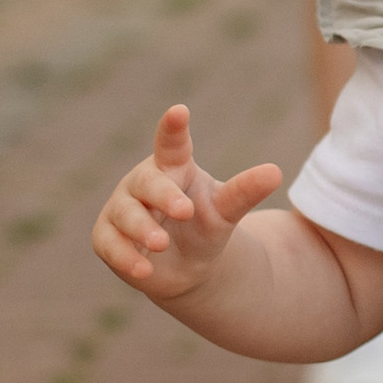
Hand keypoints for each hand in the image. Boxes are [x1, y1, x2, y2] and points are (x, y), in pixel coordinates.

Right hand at [94, 103, 279, 301]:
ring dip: (142, 228)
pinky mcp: (107, 237)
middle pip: (148, 182)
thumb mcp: (225, 211)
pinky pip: (109, 244)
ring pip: (125, 213)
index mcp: (172, 167)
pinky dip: (125, 257)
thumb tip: (276, 172)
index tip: (180, 111)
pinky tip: (143, 270)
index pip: (171, 144)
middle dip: (164, 196)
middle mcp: (142, 183)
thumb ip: (244, 192)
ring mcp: (121, 208)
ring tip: (161, 243)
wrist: (186, 267)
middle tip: (185, 210)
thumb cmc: (204, 225)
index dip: (173, 128)